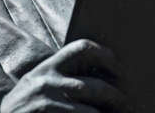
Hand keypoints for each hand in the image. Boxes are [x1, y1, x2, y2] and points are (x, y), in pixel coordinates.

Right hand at [0, 39, 127, 112]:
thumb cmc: (30, 97)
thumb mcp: (41, 78)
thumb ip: (65, 72)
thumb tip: (106, 73)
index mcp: (49, 65)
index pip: (82, 48)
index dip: (105, 54)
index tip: (119, 66)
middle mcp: (46, 81)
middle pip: (89, 85)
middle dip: (112, 95)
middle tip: (124, 101)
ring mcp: (44, 102)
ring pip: (86, 110)